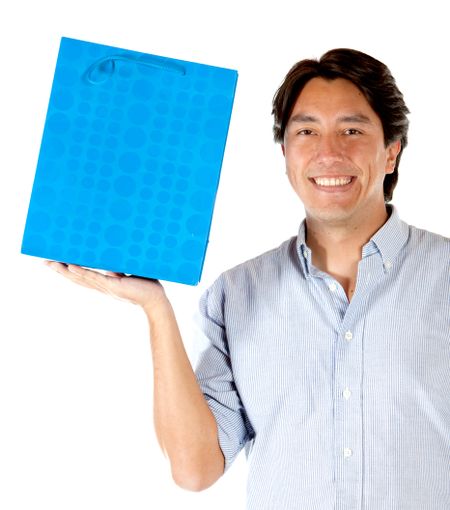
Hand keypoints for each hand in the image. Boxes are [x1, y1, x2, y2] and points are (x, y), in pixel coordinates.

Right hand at [45, 261, 167, 311]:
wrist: (156, 300)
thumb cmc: (146, 286)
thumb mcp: (128, 272)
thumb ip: (118, 267)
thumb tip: (110, 259)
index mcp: (105, 284)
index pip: (83, 277)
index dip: (69, 271)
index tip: (56, 263)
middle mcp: (102, 287)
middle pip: (76, 278)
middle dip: (60, 270)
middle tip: (44, 262)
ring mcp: (106, 287)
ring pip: (82, 278)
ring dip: (66, 271)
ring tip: (51, 263)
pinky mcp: (114, 286)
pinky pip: (95, 278)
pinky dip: (83, 272)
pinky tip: (71, 267)